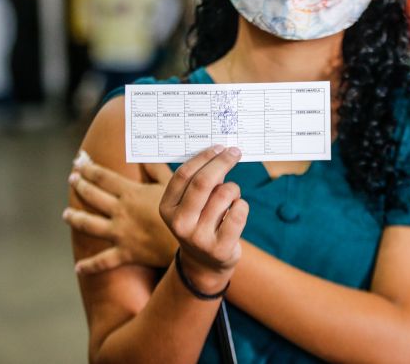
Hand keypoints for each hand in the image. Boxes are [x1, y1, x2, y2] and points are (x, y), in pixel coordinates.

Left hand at [63, 151, 177, 273]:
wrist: (190, 238)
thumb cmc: (185, 209)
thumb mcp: (172, 184)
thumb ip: (155, 167)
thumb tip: (142, 153)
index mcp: (130, 193)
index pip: (102, 177)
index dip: (88, 167)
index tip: (79, 160)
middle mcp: (120, 211)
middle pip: (92, 196)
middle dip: (79, 185)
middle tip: (71, 178)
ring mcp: (119, 233)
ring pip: (89, 225)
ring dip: (75, 218)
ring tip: (66, 214)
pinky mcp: (124, 253)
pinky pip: (102, 261)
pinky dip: (89, 266)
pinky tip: (78, 268)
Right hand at [160, 145, 248, 293]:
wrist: (204, 263)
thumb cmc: (198, 221)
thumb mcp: (187, 204)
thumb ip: (195, 180)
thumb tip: (217, 150)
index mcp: (167, 208)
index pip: (184, 175)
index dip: (204, 157)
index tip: (219, 147)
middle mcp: (180, 223)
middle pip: (203, 182)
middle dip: (222, 162)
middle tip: (234, 152)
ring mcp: (199, 237)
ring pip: (225, 194)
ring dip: (234, 188)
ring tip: (232, 194)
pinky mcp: (220, 248)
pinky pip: (239, 212)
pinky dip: (242, 204)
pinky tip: (237, 209)